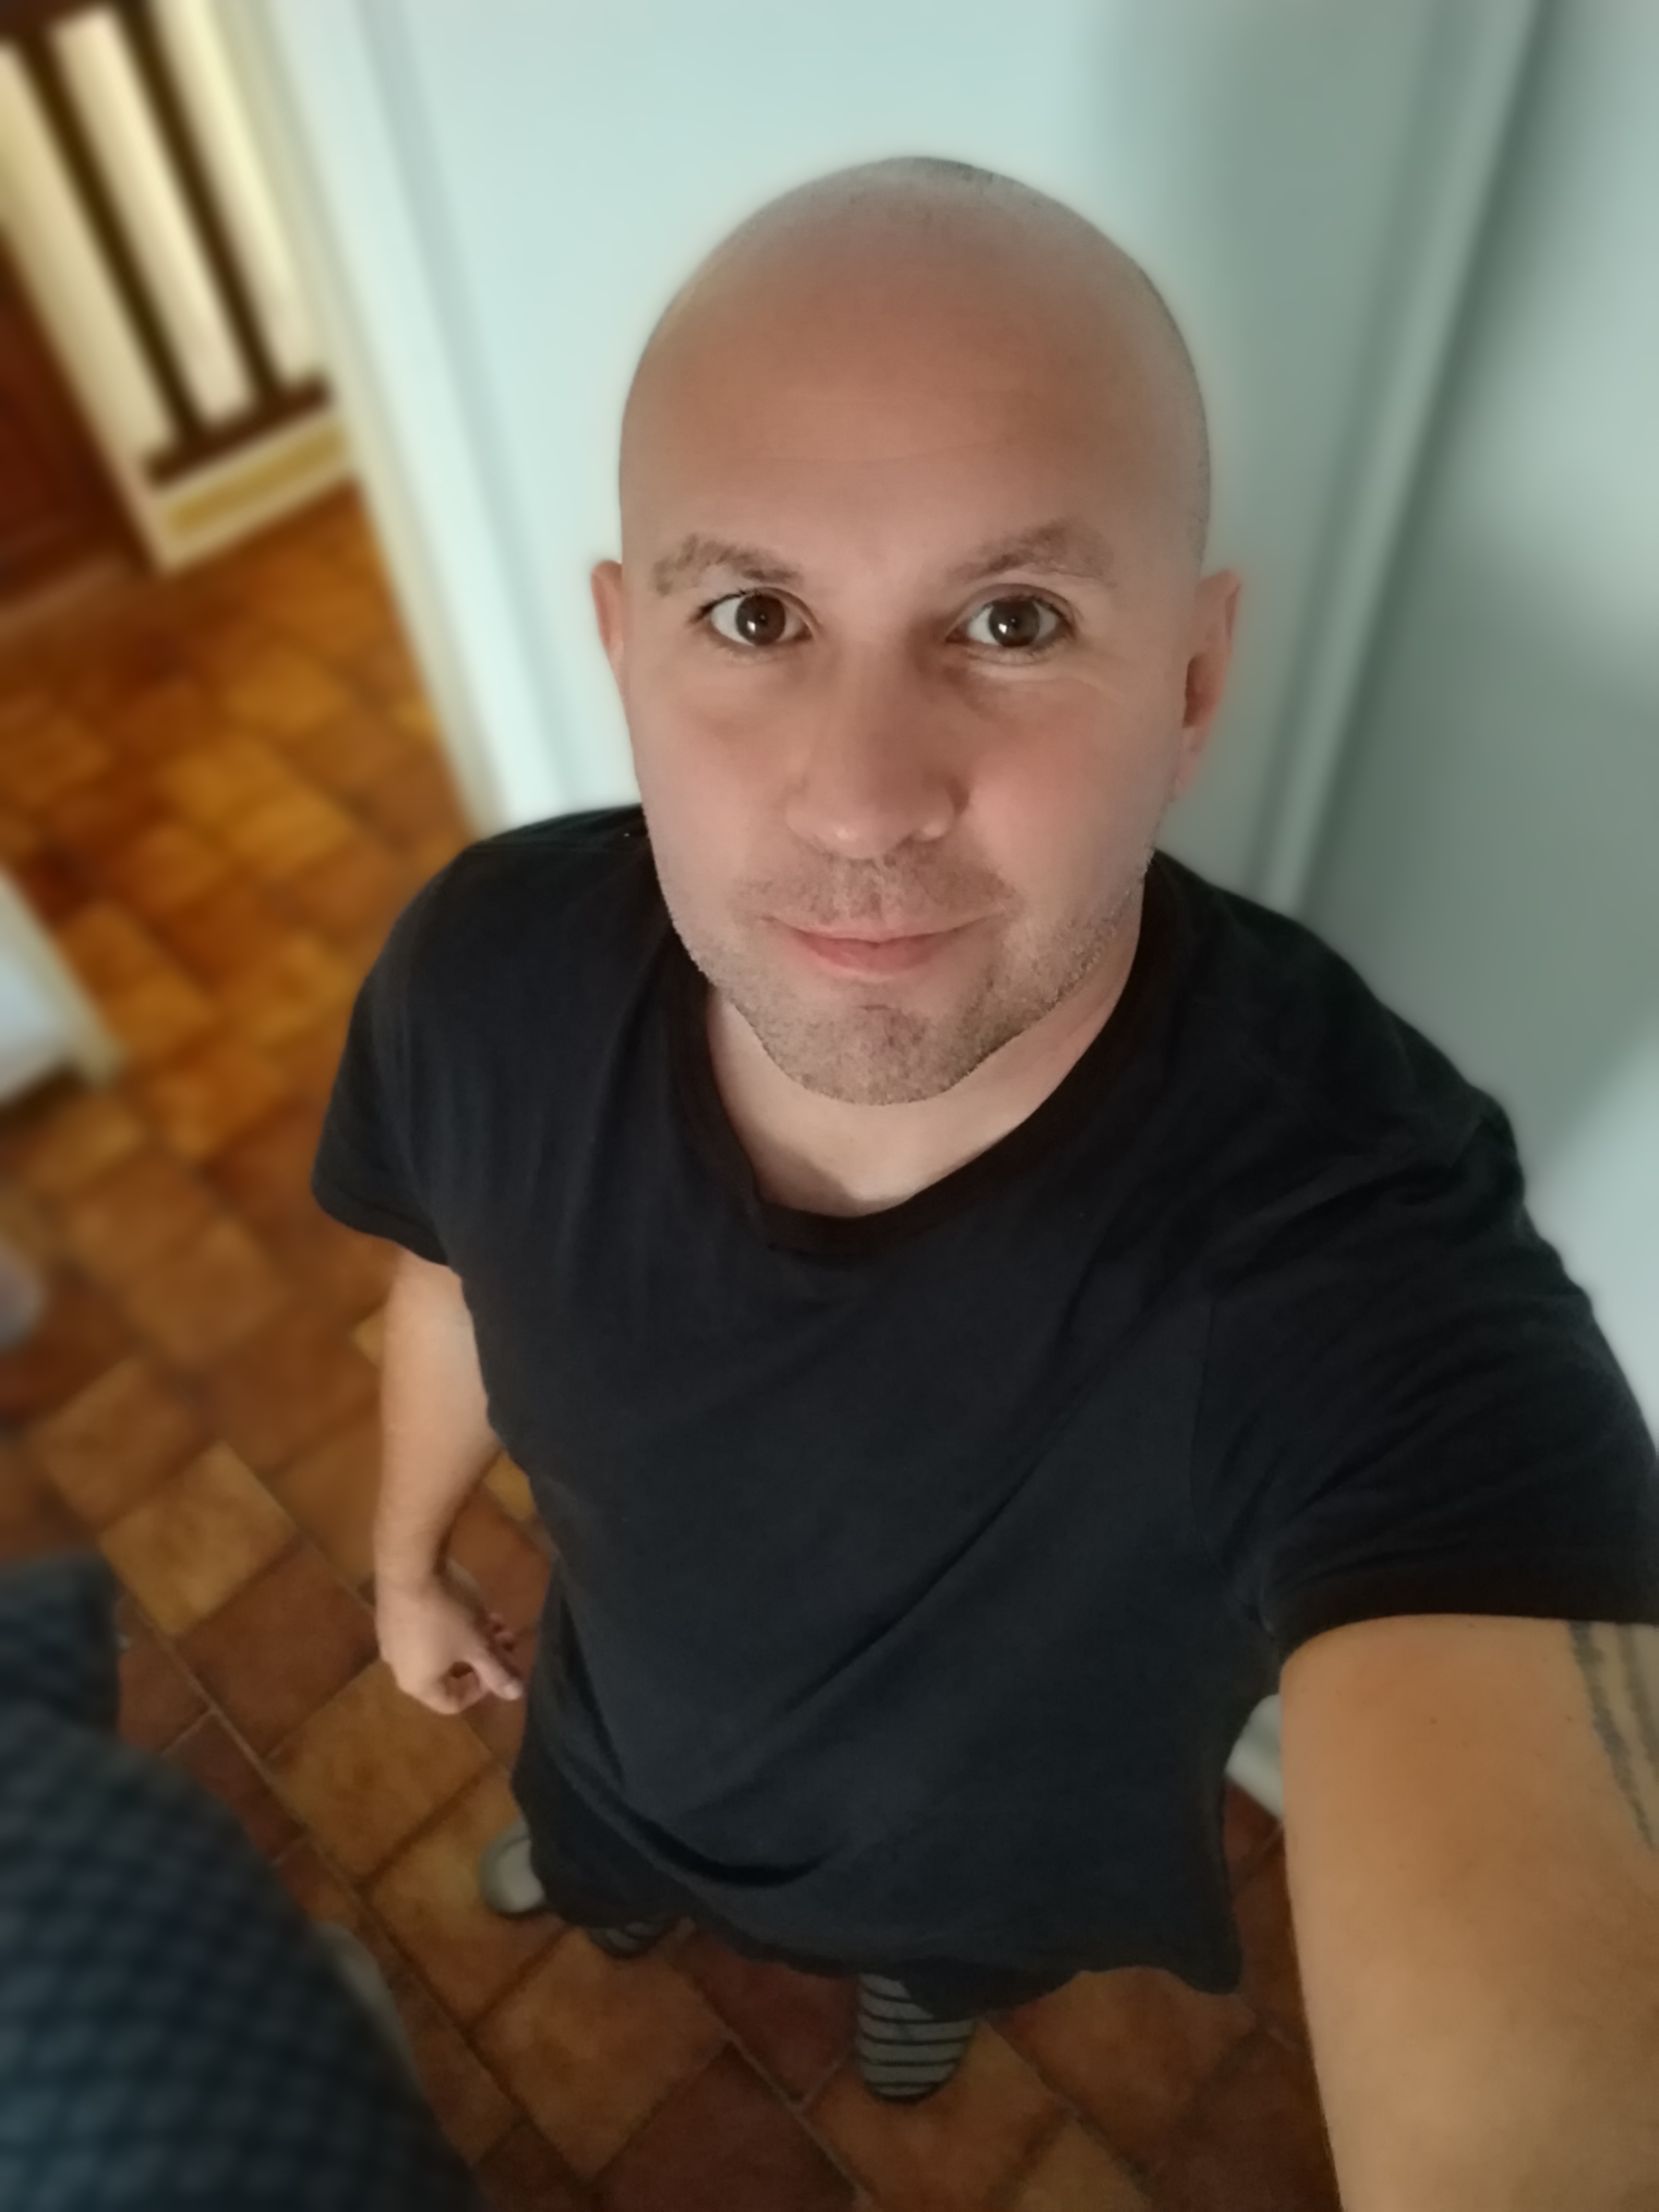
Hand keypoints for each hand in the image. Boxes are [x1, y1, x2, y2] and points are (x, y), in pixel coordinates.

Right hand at [375, 1557, 524, 1714]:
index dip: (483, 1688)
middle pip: (448, 1673)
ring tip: (494, 1617)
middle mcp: (399, 1668)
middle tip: (506, 1636)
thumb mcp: (480, 1643)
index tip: (502, 1664)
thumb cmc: (447, 1613)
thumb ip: (498, 1671)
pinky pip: (424, 1629)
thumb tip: (515, 1694)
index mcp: (418, 1684)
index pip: (452, 1702)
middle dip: (482, 1657)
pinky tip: (468, 1603)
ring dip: (470, 1638)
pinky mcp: (390, 1613)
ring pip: (439, 1648)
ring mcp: (391, 1639)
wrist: (409, 1565)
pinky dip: (448, 1624)